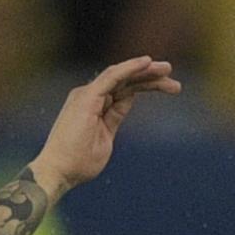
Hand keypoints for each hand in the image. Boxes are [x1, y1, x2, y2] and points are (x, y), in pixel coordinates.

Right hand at [29, 57, 180, 197]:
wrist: (60, 171)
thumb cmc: (79, 163)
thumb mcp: (105, 139)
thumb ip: (113, 119)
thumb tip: (121, 107)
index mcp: (95, 106)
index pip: (126, 90)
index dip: (148, 85)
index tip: (172, 87)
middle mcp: (90, 96)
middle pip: (126, 81)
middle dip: (151, 76)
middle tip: (175, 78)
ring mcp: (87, 95)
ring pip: (122, 76)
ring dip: (145, 70)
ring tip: (167, 68)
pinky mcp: (87, 96)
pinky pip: (112, 76)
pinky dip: (129, 68)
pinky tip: (147, 62)